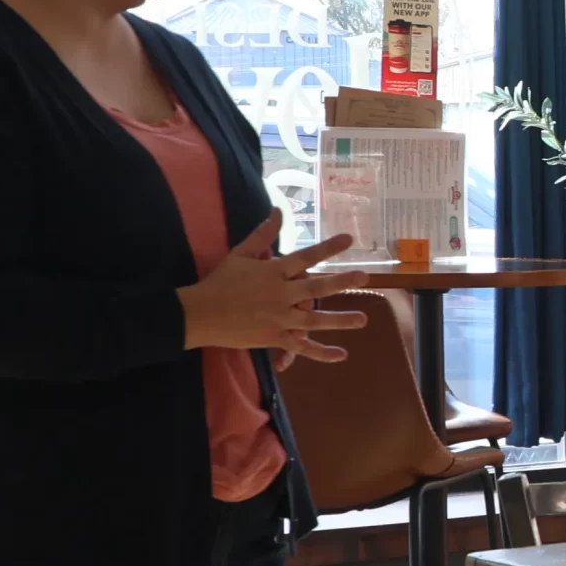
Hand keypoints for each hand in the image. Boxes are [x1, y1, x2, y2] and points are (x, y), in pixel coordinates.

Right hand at [178, 219, 369, 363]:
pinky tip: (342, 355)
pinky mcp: (274, 338)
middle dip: (341, 282)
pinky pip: (301, 347)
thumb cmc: (221, 282)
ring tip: (363, 319)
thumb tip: (278, 210)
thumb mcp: (240, 253)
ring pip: (314, 321)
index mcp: (273, 272)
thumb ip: (263, 234)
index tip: (349, 239)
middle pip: (315, 289)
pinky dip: (321, 353)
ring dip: (340, 321)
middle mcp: (279, 295)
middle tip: (364, 277)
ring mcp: (278, 319)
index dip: (328, 248)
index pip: (305, 257)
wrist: (200, 314)